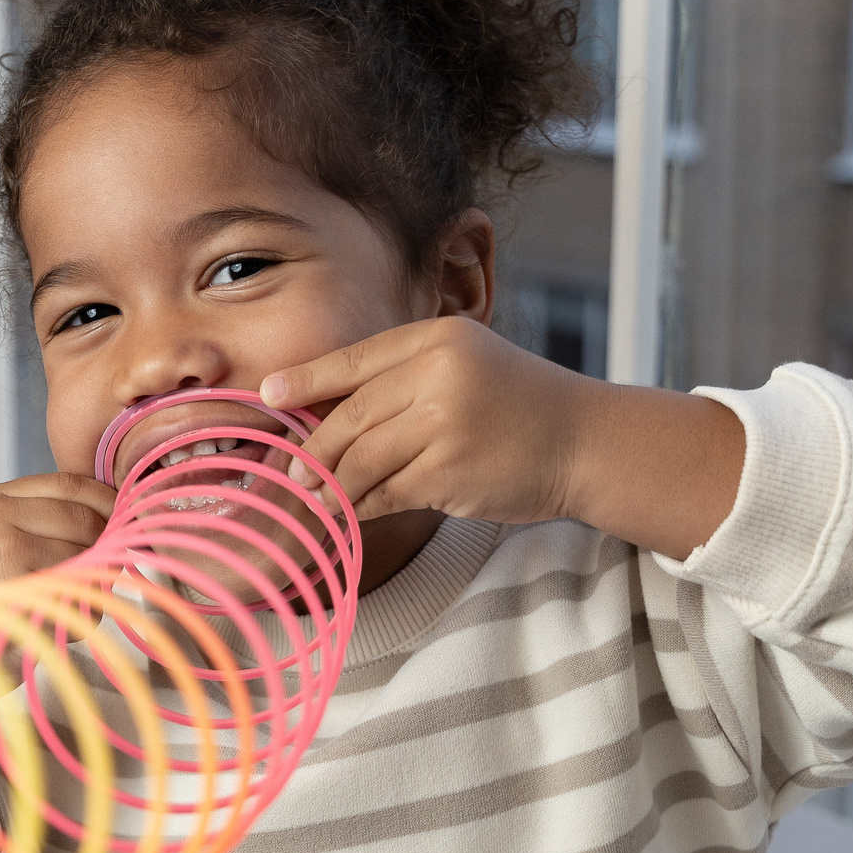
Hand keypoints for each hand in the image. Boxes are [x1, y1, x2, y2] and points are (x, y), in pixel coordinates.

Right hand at [0, 473, 114, 815]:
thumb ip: (41, 525)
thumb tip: (117, 518)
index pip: (68, 482)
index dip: (107, 501)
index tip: (128, 520)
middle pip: (82, 516)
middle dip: (106, 545)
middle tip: (110, 570)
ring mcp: (1, 546)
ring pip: (85, 554)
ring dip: (92, 583)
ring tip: (68, 606)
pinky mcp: (16, 585)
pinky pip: (77, 591)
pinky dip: (80, 614)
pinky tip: (55, 626)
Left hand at [259, 317, 743, 560]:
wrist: (585, 441)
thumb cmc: (518, 404)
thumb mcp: (464, 364)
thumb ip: (403, 377)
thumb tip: (322, 406)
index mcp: (437, 338)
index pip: (354, 360)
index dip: (305, 379)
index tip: (267, 394)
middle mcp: (439, 375)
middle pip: (349, 416)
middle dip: (314, 449)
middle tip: (292, 470)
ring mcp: (444, 425)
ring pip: (361, 458)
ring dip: (332, 483)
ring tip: (317, 496)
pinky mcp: (449, 474)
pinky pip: (384, 493)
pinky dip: (363, 506)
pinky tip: (353, 513)